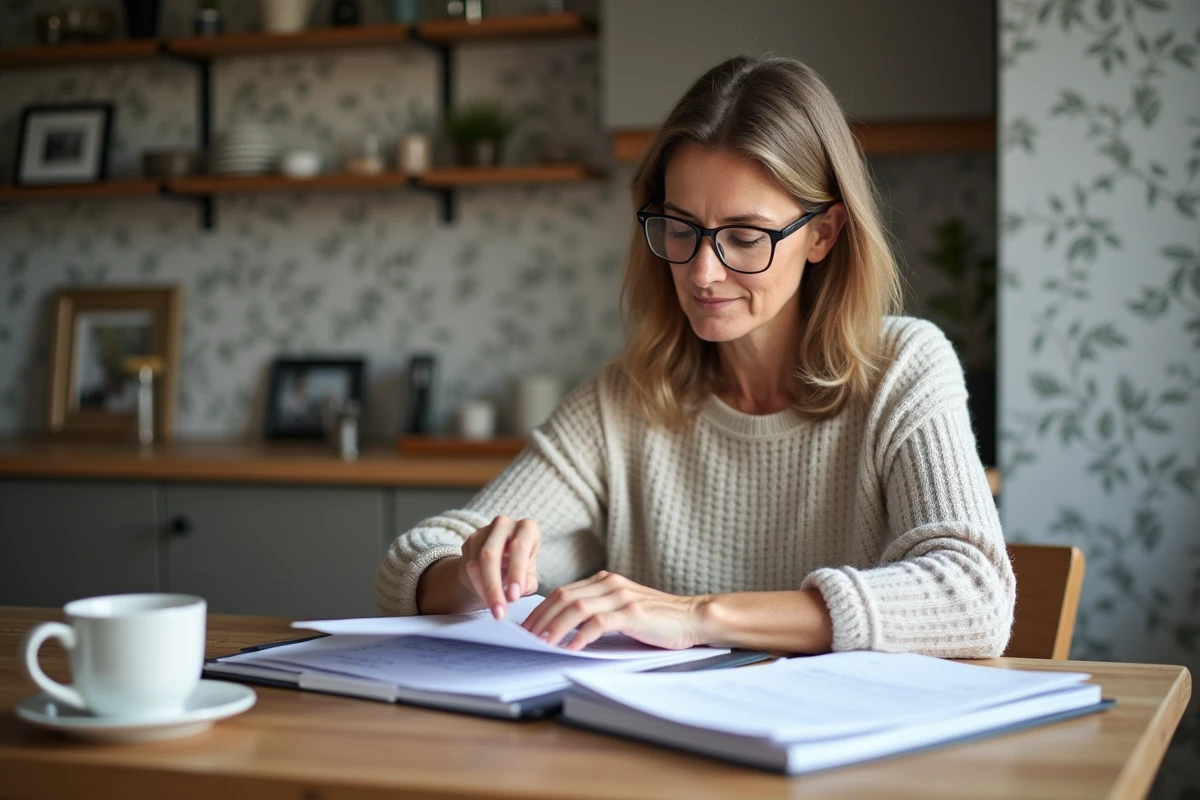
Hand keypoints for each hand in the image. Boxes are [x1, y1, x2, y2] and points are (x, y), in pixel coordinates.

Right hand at [458, 515, 540, 619]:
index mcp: (527, 528)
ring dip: (484, 591)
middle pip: (490, 555)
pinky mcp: (469, 541)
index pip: (519, 548)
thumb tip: (515, 592)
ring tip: (495, 610)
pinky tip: (486, 598)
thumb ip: (526, 584)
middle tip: (499, 612)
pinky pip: (467, 567)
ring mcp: (483, 530)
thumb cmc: (521, 568)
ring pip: (476, 563)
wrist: (501, 561)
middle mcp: (504, 524)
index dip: (516, 573)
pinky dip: (477, 587)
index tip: (513, 598)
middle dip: (493, 588)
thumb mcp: (530, 576)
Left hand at [520, 571, 707, 650]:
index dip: (541, 609)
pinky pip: (599, 623)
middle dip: (541, 618)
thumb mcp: (622, 608)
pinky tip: (571, 648)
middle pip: (564, 597)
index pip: (563, 591)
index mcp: (604, 581)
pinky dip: (581, 636)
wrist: (692, 617)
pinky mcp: (633, 613)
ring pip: (577, 608)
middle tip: (527, 638)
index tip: (527, 627)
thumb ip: (597, 611)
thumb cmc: (656, 618)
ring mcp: (621, 597)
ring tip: (542, 644)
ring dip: (555, 627)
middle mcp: (610, 584)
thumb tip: (564, 628)